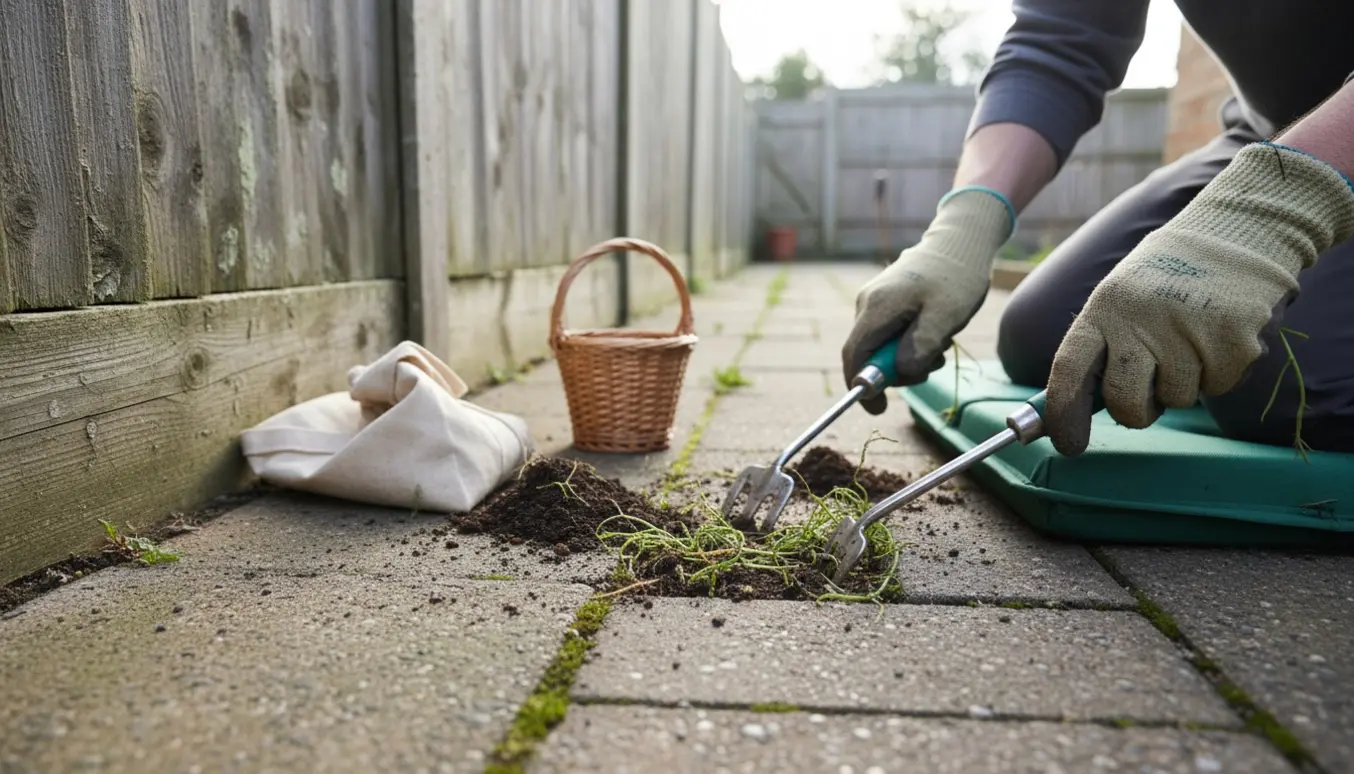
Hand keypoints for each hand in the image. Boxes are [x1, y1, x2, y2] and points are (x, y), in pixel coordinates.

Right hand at [841, 187, 1013, 413]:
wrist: (960, 241)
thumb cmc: (956, 277)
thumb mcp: (946, 317)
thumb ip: (920, 348)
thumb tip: (899, 374)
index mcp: (877, 307)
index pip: (854, 355)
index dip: (862, 386)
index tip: (878, 409)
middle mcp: (867, 303)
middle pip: (867, 353)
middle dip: (895, 370)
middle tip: (932, 367)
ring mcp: (874, 300)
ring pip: (880, 344)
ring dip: (907, 356)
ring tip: (940, 344)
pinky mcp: (885, 300)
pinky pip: (888, 332)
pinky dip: (908, 342)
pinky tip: (933, 332)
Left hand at [1045, 142, 1353, 454]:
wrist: (1235, 232)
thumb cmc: (1166, 278)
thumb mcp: (1120, 299)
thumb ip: (1100, 348)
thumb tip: (1072, 412)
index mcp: (1104, 308)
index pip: (1069, 369)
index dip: (1063, 414)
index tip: (1067, 444)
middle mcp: (1140, 319)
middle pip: (1124, 401)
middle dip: (1135, 412)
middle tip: (1148, 397)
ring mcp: (1187, 330)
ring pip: (1177, 399)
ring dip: (1183, 385)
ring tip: (1190, 340)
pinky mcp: (1232, 340)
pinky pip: (1217, 387)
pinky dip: (1219, 373)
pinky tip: (1218, 336)